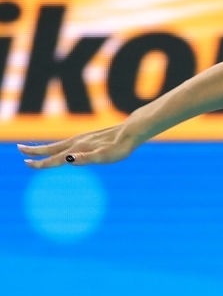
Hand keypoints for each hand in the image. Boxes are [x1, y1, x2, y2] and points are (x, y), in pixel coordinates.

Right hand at [19, 124, 140, 168]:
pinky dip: (57, 147)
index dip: (42, 162)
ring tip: (32, 149)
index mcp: (79, 149)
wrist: (130, 132)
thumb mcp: (105, 156)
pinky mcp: (88, 138)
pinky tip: (60, 149)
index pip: (56, 158)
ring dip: (44, 148)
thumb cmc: (120, 147)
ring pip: (58, 145)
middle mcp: (78, 143)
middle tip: (20, 150)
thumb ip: (87, 158)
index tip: (28, 164)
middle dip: (35, 151)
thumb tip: (69, 160)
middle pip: (52, 148)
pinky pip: (68, 143)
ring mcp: (82, 139)